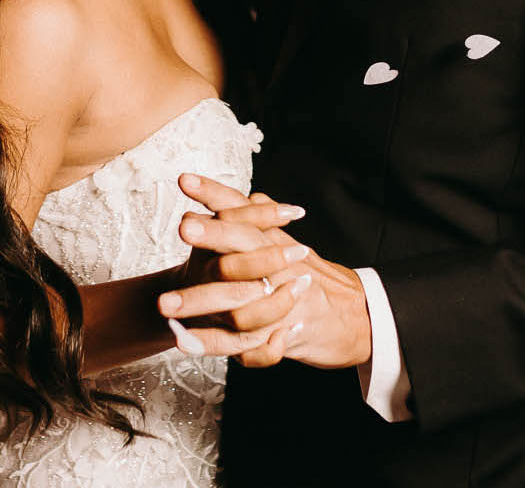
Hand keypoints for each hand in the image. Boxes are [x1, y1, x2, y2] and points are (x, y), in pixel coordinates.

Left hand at [162, 174, 372, 369]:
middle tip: (182, 228)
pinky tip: (184, 342)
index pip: (243, 212)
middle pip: (244, 247)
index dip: (217, 194)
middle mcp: (278, 267)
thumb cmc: (317, 277)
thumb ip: (266, 224)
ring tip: (165, 306)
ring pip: (235, 302)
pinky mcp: (278, 336)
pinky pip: (241, 344)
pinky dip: (212, 345)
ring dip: (199, 304)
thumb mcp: (291, 246)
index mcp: (275, 241)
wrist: (359, 317)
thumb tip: (251, 198)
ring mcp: (279, 303)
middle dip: (212, 237)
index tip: (186, 179)